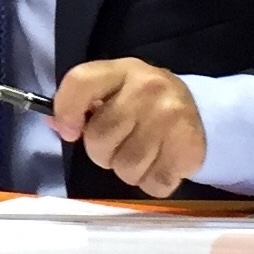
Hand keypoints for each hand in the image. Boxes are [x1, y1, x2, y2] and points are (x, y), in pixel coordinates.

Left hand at [50, 58, 206, 198]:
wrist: (198, 108)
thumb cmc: (143, 101)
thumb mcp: (112, 89)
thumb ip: (81, 103)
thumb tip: (56, 124)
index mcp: (122, 70)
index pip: (81, 82)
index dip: (66, 110)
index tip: (69, 131)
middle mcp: (148, 89)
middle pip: (100, 137)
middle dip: (102, 151)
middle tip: (117, 144)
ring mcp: (172, 117)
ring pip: (127, 167)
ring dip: (128, 170)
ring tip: (140, 154)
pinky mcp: (190, 148)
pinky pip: (154, 184)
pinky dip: (152, 182)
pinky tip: (159, 164)